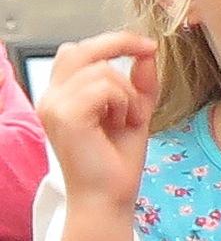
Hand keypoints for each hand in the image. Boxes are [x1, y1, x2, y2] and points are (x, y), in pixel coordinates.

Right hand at [40, 33, 157, 210]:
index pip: (78, 51)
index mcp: (62, 95)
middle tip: (148, 52)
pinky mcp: (65, 115)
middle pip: (81, 50)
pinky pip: (103, 87)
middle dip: (119, 45)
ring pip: (100, 70)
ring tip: (128, 119)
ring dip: (128, 93)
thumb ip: (139, 84)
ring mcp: (54, 105)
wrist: (109, 198)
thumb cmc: (118, 162)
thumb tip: (146, 53)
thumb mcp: (134, 114)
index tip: (147, 45)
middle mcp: (51, 97)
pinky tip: (124, 123)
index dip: (112, 41)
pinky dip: (123, 102)